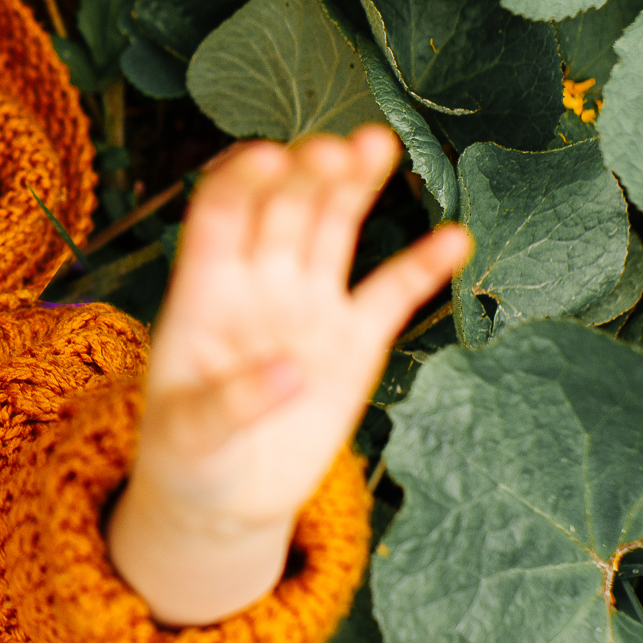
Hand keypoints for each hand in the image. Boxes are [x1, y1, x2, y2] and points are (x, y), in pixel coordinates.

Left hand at [132, 126, 469, 538]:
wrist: (225, 497)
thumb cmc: (187, 454)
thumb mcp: (187, 436)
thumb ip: (228, 404)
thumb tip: (288, 373)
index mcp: (205, 288)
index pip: (220, 213)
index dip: (240, 180)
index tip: (267, 157)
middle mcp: (259, 280)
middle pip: (283, 207)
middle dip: (307, 174)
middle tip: (336, 149)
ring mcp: (309, 304)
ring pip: (333, 228)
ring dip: (354, 186)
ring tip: (377, 145)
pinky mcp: (354, 341)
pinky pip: (391, 294)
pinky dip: (421, 268)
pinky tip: (455, 239)